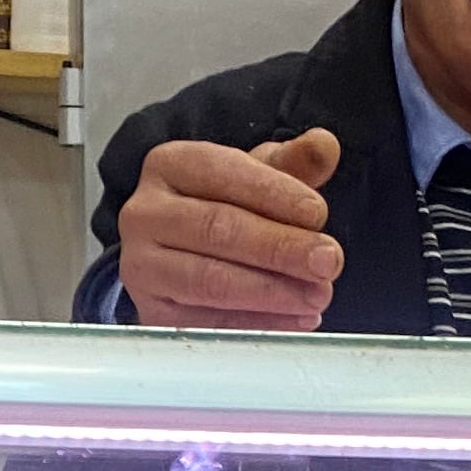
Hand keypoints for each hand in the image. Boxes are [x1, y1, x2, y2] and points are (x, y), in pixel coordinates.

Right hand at [118, 130, 344, 329]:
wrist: (177, 255)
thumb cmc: (221, 207)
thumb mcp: (255, 177)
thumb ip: (292, 162)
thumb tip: (325, 145)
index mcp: (168, 165)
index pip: (223, 174)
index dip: (274, 194)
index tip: (318, 214)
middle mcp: (145, 213)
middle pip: (217, 228)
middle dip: (280, 246)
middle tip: (327, 260)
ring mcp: (142, 267)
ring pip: (210, 280)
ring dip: (273, 291)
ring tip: (318, 293)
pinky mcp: (152, 314)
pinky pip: (207, 323)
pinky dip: (257, 324)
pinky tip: (295, 319)